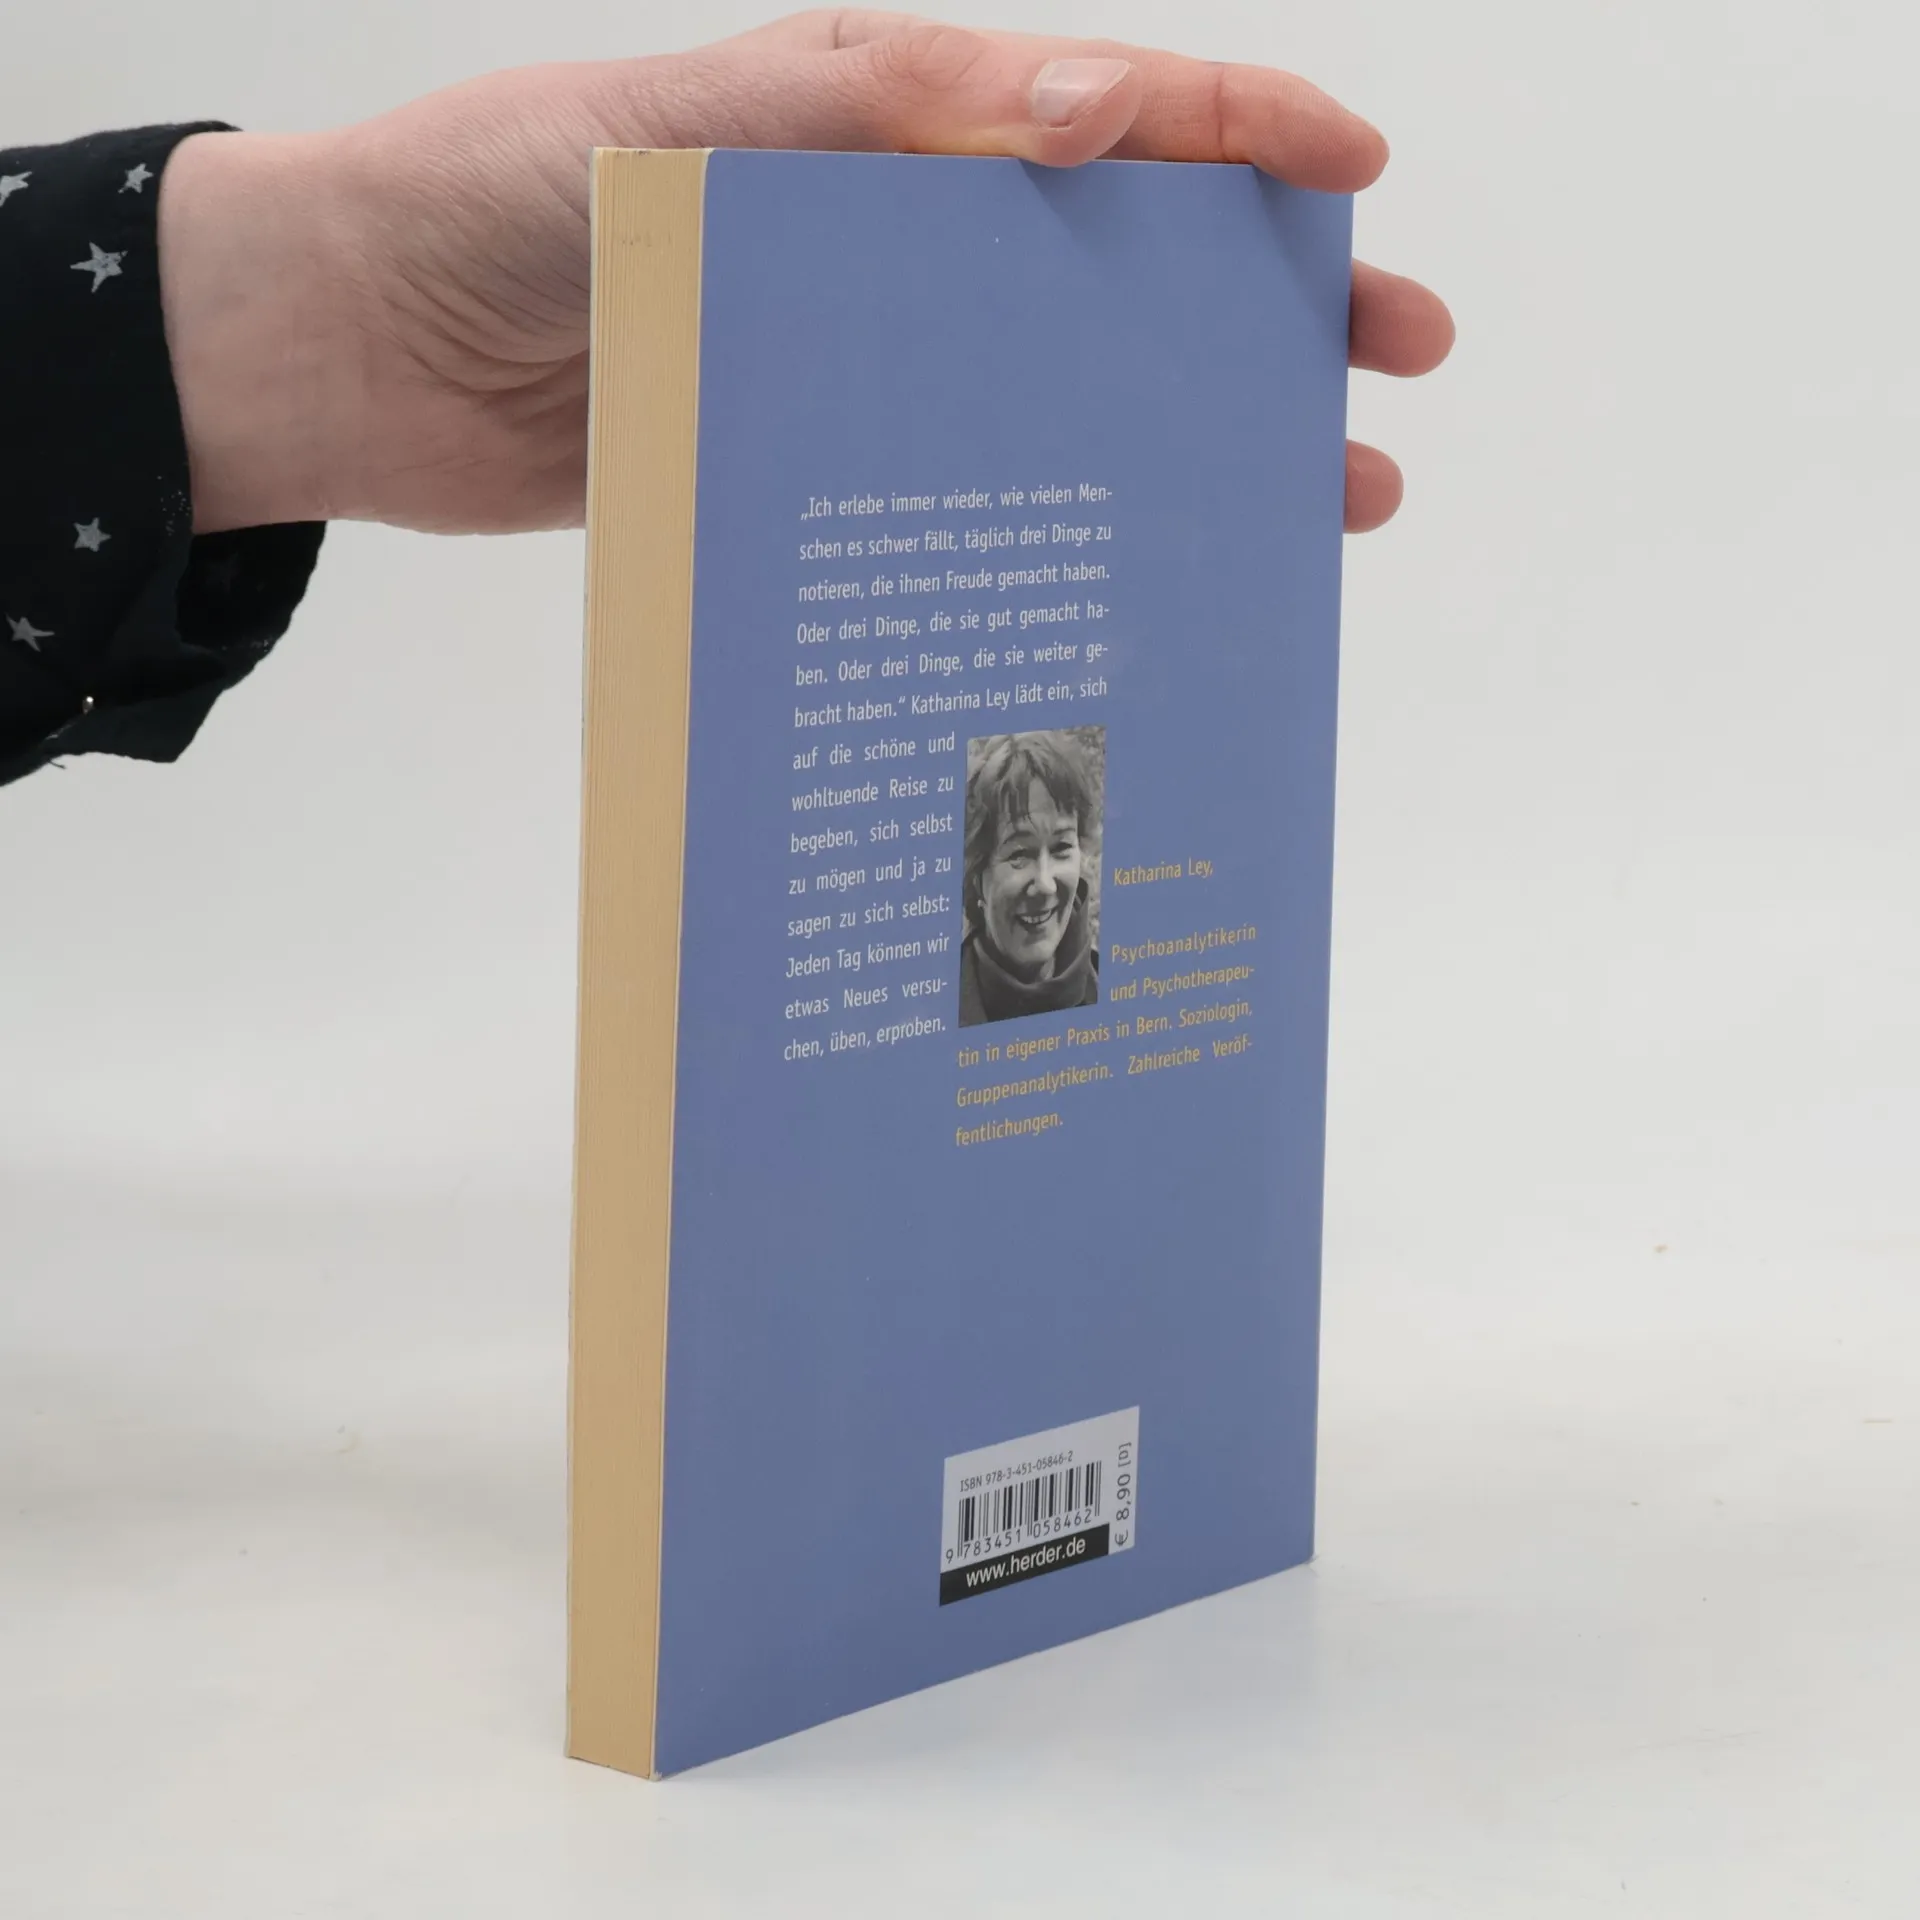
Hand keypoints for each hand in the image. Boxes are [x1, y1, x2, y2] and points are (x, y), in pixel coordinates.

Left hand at [159, 11, 1452, 537]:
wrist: (372, 346)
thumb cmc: (505, 191)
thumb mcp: (694, 112)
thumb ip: (878, 108)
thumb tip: (1082, 119)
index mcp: (894, 127)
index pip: (1108, 111)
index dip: (1242, 128)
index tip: (1356, 175)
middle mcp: (904, 244)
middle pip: (1130, 269)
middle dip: (1273, 305)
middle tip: (1392, 357)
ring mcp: (870, 366)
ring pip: (1075, 397)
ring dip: (1200, 441)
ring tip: (1320, 496)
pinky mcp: (822, 470)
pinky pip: (969, 490)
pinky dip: (1057, 529)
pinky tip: (1128, 576)